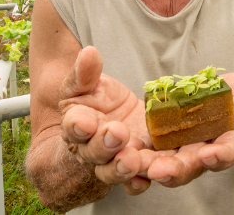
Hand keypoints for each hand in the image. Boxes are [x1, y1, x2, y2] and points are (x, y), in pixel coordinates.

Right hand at [58, 46, 152, 194]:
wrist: (115, 117)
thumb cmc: (96, 100)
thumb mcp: (88, 83)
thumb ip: (86, 73)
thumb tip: (89, 53)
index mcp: (78, 126)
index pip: (74, 127)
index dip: (78, 125)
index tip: (85, 120)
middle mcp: (94, 150)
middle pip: (96, 153)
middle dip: (105, 145)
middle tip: (117, 133)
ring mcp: (118, 160)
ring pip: (118, 170)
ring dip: (126, 168)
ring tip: (134, 160)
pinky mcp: (143, 165)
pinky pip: (141, 179)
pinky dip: (146, 179)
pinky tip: (158, 173)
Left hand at [137, 62, 233, 186]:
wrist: (230, 108)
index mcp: (231, 142)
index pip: (228, 152)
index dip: (222, 155)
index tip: (213, 154)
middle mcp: (205, 152)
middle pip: (190, 165)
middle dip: (176, 169)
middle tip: (160, 170)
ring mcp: (182, 149)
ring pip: (164, 162)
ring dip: (148, 165)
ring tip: (132, 164)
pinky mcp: (163, 141)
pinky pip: (147, 151)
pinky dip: (135, 154)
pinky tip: (119, 152)